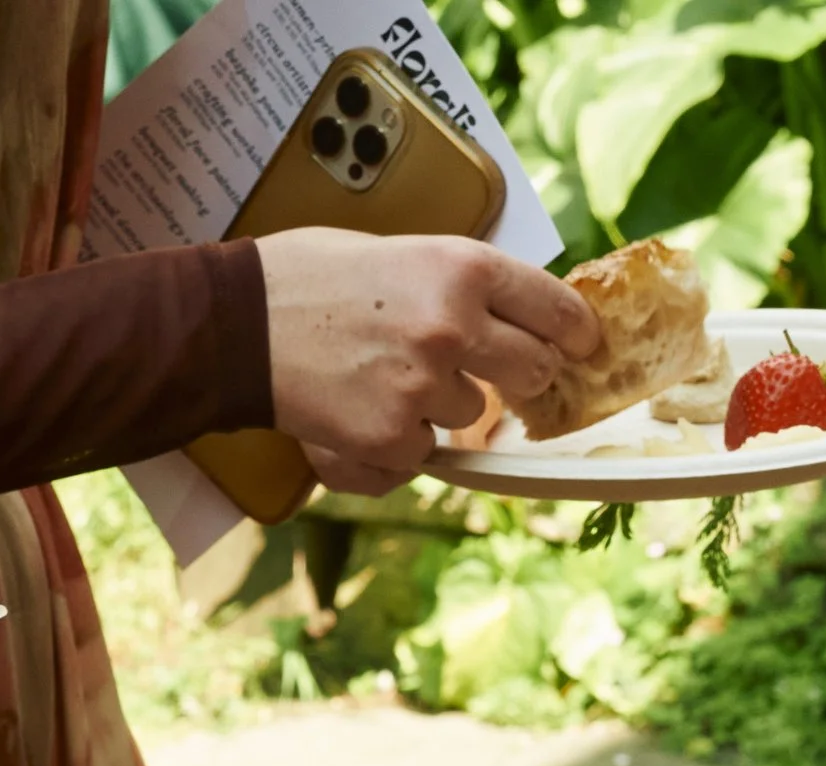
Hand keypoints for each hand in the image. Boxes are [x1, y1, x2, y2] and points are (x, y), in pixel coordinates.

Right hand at [258, 230, 601, 494]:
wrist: (242, 324)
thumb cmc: (314, 277)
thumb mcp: (406, 252)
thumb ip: (462, 284)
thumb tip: (514, 317)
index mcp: (465, 269)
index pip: (554, 308)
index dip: (576, 333)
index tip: (583, 347)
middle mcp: (456, 327)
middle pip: (530, 372)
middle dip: (513, 375)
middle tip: (481, 370)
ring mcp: (425, 388)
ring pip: (469, 415)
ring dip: (440, 406)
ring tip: (384, 378)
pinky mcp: (392, 438)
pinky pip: (422, 454)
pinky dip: (397, 441)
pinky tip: (361, 410)